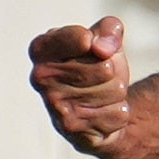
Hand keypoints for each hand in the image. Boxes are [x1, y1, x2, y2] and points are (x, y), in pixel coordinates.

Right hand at [27, 16, 132, 153]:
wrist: (100, 109)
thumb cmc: (98, 65)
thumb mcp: (106, 39)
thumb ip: (109, 29)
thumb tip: (102, 49)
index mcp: (41, 48)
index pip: (81, 38)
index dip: (97, 41)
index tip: (90, 43)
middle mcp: (40, 77)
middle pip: (104, 67)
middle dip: (113, 71)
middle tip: (102, 75)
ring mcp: (54, 105)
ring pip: (114, 90)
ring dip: (117, 92)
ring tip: (102, 94)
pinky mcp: (72, 129)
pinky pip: (117, 114)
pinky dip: (119, 113)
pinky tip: (102, 113)